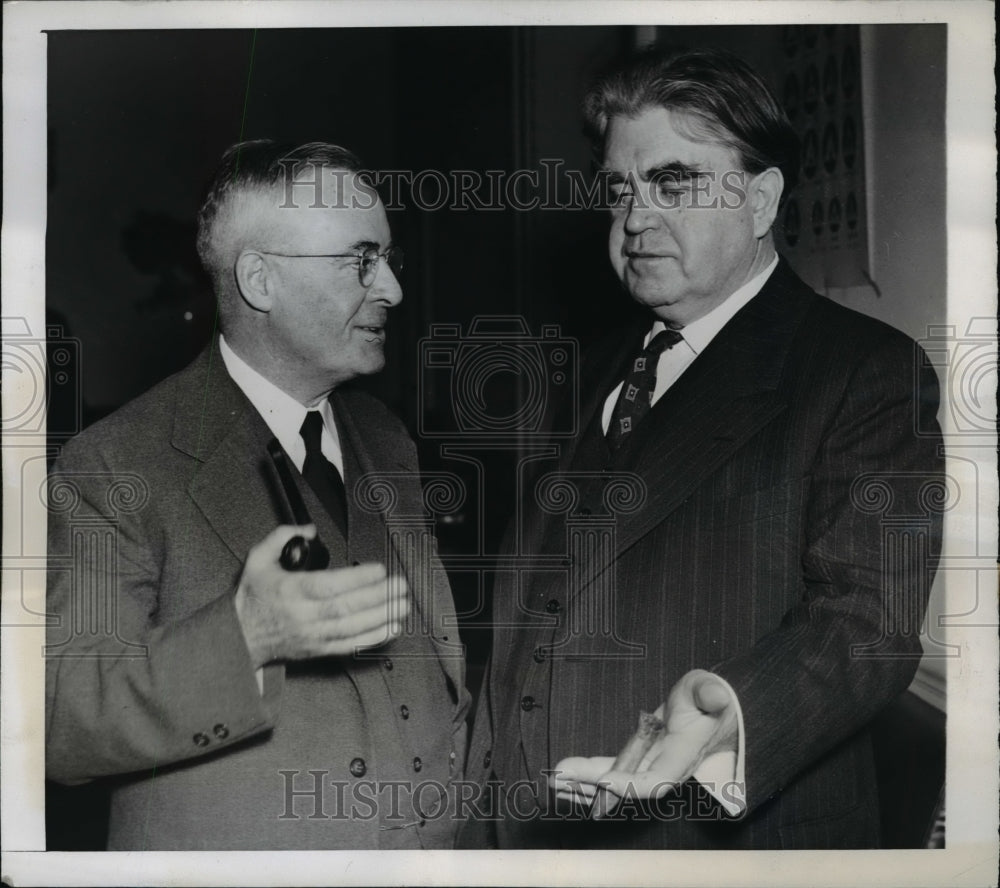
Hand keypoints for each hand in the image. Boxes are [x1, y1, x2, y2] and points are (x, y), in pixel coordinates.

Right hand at [234, 524, 409, 667]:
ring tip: (402, 604)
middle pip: (347, 607)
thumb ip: (281, 537)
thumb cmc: (252, 599)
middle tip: (400, 585)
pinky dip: (374, 638)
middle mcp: (303, 615)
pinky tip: (391, 628)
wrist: (240, 638)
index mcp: (290, 591)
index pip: (329, 586)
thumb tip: (308, 529)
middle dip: (378, 596)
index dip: (357, 578)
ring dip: (382, 616)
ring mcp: (313, 635)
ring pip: (353, 627)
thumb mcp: (258, 559)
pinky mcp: (319, 649)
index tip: (379, 569)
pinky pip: (351, 645)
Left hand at [549, 670, 738, 815]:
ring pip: (613, 783)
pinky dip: (587, 774)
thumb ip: (712, 693)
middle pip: (625, 787)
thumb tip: (718, 697)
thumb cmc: (708, 700)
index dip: (630, 784)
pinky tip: (564, 775)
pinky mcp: (636, 759)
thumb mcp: (711, 690)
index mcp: (682, 756)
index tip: (604, 781)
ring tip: (553, 781)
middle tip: (559, 779)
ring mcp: (647, 766)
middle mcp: (663, 769)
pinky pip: (609, 770)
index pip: (656, 780)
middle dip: (592, 787)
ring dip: (582, 785)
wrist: (710, 712)